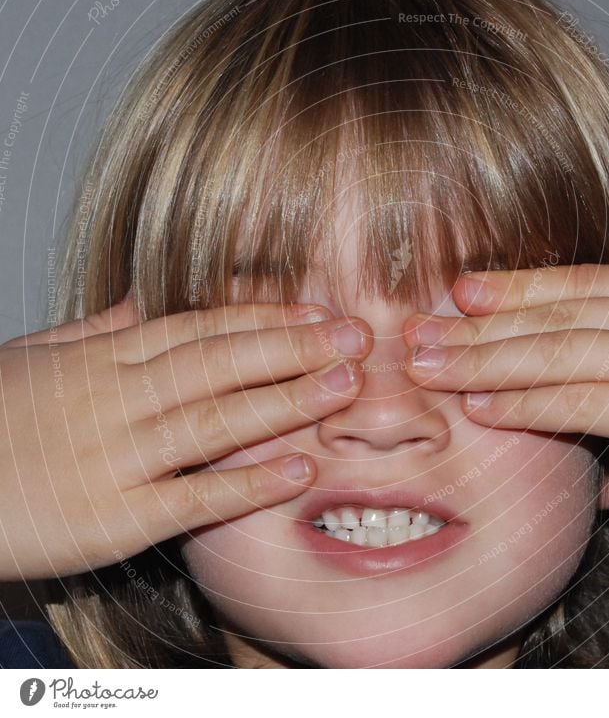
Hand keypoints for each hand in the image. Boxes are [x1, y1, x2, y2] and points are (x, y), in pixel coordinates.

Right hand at [0, 295, 371, 579]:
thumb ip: (99, 330)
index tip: (318, 310)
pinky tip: (299, 471)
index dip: (265, 318)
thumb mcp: (37, 356)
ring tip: (346, 385)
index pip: (200, 328)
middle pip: (221, 364)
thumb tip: (147, 302)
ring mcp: (117, 458)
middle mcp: (118, 399)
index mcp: (105, 357)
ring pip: (216, 421)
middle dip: (294, 347)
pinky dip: (248, 485)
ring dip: (287, 401)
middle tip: (358, 336)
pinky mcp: (113, 520)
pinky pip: (192, 498)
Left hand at [402, 247, 608, 515]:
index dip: (513, 286)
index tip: (459, 290)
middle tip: (416, 330)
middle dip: (479, 325)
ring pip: (557, 352)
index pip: (578, 283)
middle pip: (554, 314)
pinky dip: (528, 404)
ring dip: (484, 362)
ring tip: (427, 367)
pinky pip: (585, 402)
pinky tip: (484, 407)